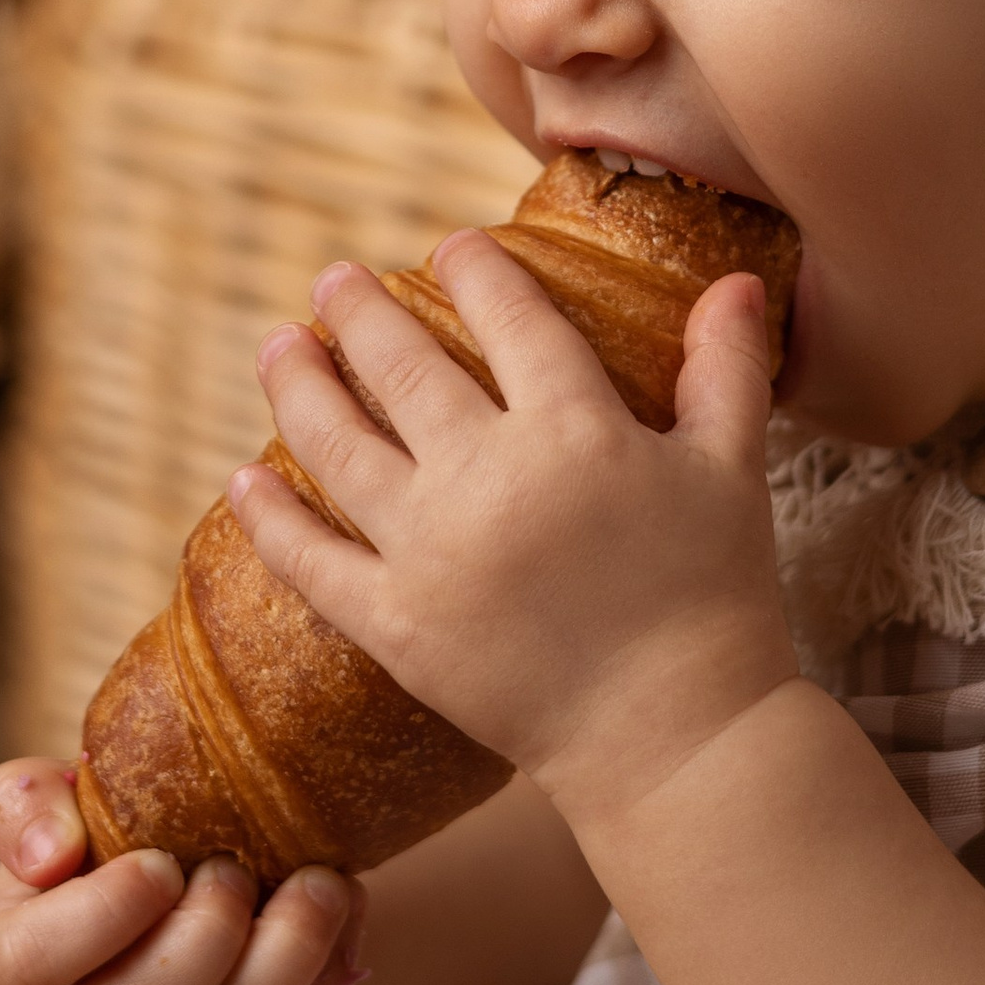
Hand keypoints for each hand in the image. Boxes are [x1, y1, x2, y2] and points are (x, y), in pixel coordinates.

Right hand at [0, 760, 362, 984]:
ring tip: (325, 885)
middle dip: (208, 938)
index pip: (36, 961)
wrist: (152, 897)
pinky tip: (342, 928)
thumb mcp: (39, 807)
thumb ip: (22, 806)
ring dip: (285, 962)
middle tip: (242, 867)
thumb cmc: (85, 843)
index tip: (163, 861)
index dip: (106, 913)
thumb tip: (52, 854)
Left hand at [228, 235, 794, 830]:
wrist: (677, 737)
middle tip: (333, 279)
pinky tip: (241, 481)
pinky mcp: (396, 627)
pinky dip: (269, 520)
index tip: (450, 247)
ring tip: (278, 345)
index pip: (510, 318)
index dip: (474, 271)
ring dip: (298, 386)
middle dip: (361, 311)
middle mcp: (489, 477)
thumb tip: (743, 279)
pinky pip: (312, 562)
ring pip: (339, 446)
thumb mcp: (733, 472)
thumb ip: (727, 369)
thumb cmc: (716, 597)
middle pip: (406, 367)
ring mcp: (431, 553)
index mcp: (575, 430)